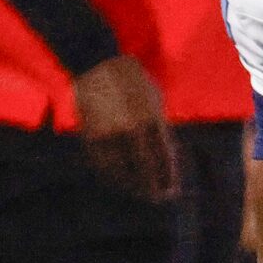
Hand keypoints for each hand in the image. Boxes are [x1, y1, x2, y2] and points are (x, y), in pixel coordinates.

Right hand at [72, 55, 178, 202]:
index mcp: (152, 120)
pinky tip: (117, 182)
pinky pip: (102, 164)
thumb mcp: (155, 99)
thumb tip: (164, 152)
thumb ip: (159, 125)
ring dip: (131, 185)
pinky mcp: (90, 136)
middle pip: (145, 169)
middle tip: (158, 198)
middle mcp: (132, 131)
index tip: (171, 191)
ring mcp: (109, 134)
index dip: (168, 178)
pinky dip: (111, 176)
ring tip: (139, 193)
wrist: (96, 64)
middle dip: (153, 187)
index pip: (163, 158)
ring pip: (122, 171)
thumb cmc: (132, 80)